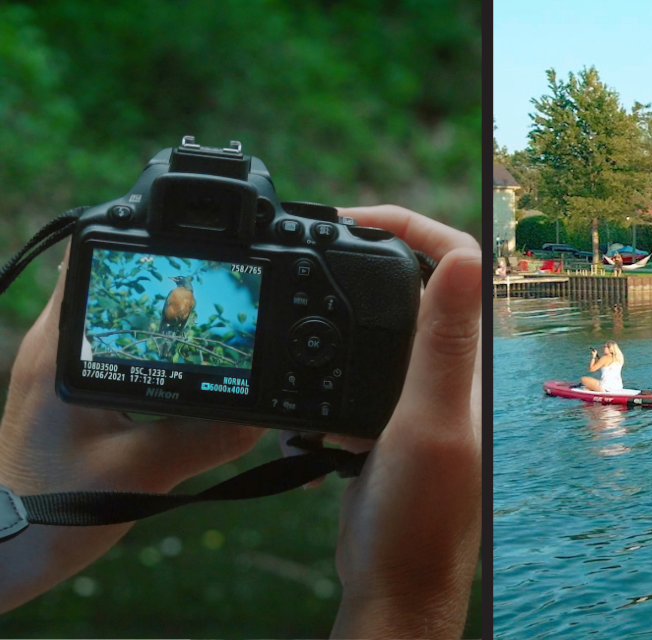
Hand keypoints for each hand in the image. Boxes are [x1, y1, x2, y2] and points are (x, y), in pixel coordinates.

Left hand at [0, 245, 264, 612]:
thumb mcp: (143, 472)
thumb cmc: (50, 511)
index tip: (196, 251)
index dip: (146, 247)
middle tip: (219, 286)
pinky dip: (148, 345)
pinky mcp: (63, 388)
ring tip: (209, 318)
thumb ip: (207, 438)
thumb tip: (265, 414)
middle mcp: (51, 346)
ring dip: (156, 312)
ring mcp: (53, 365)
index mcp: (61, 351)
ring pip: (111, 311)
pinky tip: (183, 364)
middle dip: (165, 277)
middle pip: (108, 278)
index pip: (94, 261)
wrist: (4, 550)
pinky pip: (112, 345)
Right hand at [328, 205, 480, 637]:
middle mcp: (453, 373)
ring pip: (385, 326)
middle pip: (419, 283)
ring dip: (348, 308)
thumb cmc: (420, 516)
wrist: (395, 583)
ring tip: (306, 297)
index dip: (409, 224)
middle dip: (374, 251)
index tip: (352, 217)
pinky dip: (331, 367)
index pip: (455, 260)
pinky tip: (309, 388)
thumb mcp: (429, 422)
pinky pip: (360, 373)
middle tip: (319, 241)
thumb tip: (467, 259)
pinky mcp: (389, 424)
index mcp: (469, 362)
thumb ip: (444, 344)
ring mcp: (420, 397)